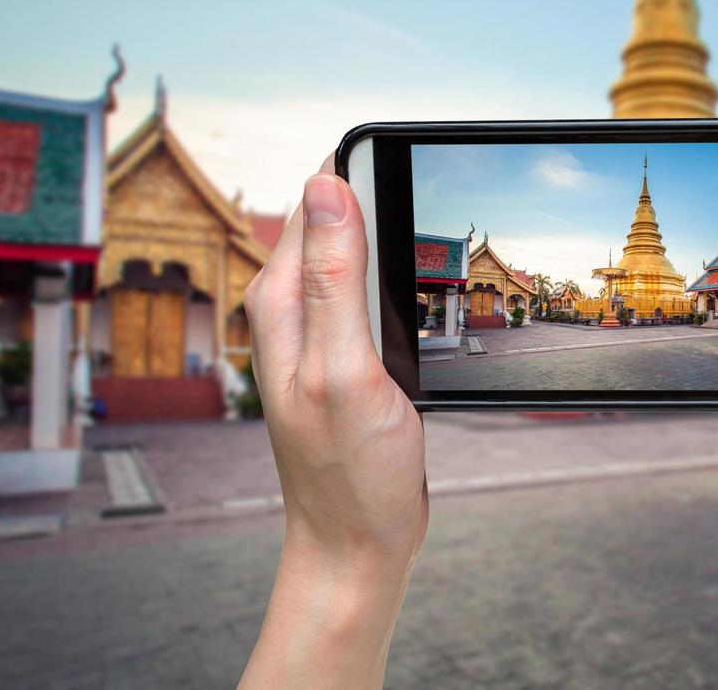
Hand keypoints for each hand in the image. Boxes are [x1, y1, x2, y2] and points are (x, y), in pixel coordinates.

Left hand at [240, 157, 427, 688]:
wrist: (357, 541)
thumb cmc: (349, 471)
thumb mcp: (347, 369)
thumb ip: (336, 278)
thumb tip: (327, 184)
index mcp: (282, 300)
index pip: (318, 195)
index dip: (368, 176)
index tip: (412, 187)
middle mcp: (293, 306)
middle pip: (342, 217)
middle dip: (389, 208)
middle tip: (435, 242)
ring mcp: (320, 329)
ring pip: (363, 253)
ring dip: (399, 250)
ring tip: (435, 275)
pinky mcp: (347, 350)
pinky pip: (375, 292)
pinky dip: (404, 288)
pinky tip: (426, 307)